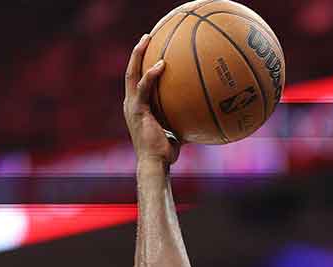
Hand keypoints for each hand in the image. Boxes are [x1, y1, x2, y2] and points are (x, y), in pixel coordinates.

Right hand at [123, 33, 180, 166]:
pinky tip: (162, 64)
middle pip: (131, 71)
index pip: (137, 81)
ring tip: (147, 38)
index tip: (151, 49)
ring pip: (132, 74)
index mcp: (137, 107)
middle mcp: (131, 103)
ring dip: (138, 54)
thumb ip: (184, 120)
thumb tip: (202, 113)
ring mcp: (132, 106)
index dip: (141, 64)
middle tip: (147, 36)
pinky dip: (151, 74)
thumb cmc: (166, 154)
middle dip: (138, 52)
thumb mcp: (177, 132)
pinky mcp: (136, 110)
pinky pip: (143, 87)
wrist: (155, 164)